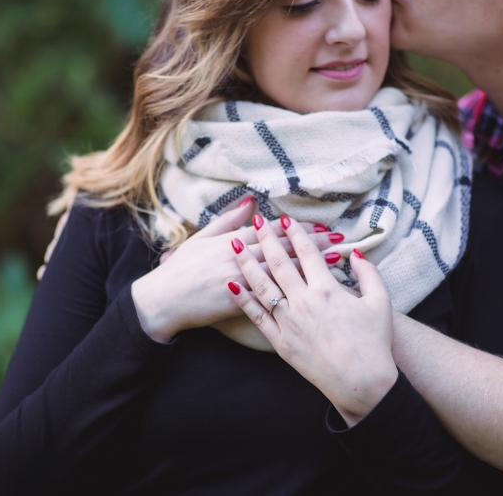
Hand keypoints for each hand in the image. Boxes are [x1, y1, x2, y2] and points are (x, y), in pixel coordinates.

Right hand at [131, 200, 341, 342]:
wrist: (163, 300)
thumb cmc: (181, 268)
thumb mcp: (201, 238)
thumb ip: (228, 220)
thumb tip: (250, 202)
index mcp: (231, 241)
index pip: (271, 231)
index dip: (298, 228)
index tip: (322, 225)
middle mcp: (238, 257)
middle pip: (283, 248)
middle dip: (314, 243)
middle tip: (340, 238)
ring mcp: (238, 279)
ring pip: (281, 270)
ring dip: (310, 264)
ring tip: (335, 259)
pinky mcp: (237, 300)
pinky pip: (270, 295)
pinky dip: (293, 291)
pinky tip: (312, 292)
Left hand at [228, 215, 397, 425]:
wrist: (362, 383)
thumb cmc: (374, 343)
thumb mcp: (380, 303)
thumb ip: (369, 274)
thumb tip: (356, 254)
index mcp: (328, 290)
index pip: (307, 253)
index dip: (295, 233)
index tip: (285, 219)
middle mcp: (304, 302)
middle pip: (279, 263)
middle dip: (266, 239)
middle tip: (256, 221)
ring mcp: (290, 322)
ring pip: (262, 286)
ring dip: (247, 263)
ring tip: (234, 245)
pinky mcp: (281, 342)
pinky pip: (257, 317)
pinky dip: (243, 300)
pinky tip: (233, 286)